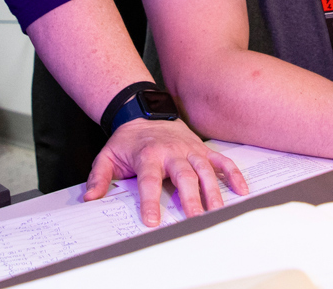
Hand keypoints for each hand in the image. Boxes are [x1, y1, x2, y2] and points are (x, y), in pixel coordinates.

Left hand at [83, 118, 248, 225]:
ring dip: (212, 190)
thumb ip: (99, 177)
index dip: (150, 201)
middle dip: (189, 197)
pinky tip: (241, 190)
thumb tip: (91, 198)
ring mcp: (189, 149)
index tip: (152, 221)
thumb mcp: (107, 155)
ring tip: (216, 210)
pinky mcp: (202, 149)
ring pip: (204, 169)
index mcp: (147, 154)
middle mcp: (171, 151)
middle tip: (194, 219)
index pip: (149, 180)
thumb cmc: (128, 140)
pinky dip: (232, 174)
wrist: (144, 112)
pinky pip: (221, 161)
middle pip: (183, 175)